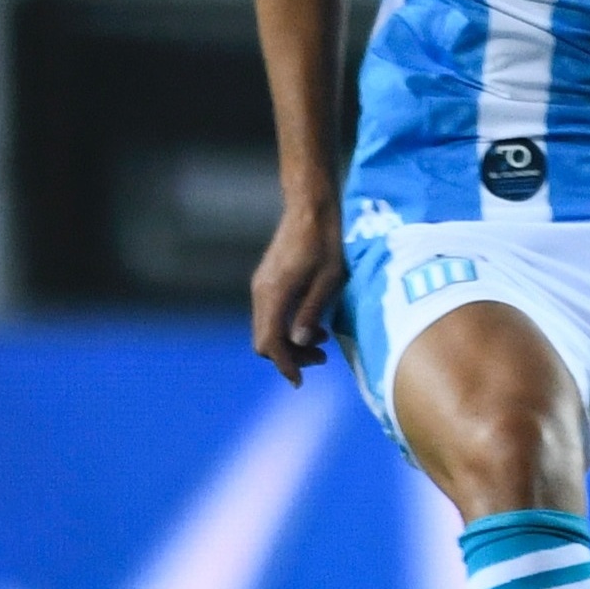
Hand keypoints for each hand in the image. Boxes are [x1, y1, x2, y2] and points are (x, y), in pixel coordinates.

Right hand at [251, 199, 345, 385]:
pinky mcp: (268, 281)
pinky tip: (314, 325)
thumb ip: (312, 312)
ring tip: (322, 346)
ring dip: (290, 342)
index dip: (284, 365)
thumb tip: (300, 343)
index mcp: (274, 294)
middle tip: (321, 360)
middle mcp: (261, 292)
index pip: (270, 342)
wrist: (311, 208)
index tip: (299, 381)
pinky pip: (271, 314)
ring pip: (266, 328)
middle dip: (289, 357)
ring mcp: (262, 286)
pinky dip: (287, 327)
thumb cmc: (326, 241)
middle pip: (264, 340)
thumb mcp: (328, 280)